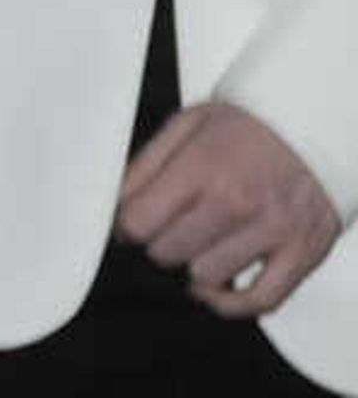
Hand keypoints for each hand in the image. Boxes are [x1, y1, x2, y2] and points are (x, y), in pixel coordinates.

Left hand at [120, 100, 342, 317]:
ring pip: (206, 277)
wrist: (313, 127)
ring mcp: (272, 231)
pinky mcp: (302, 253)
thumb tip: (114, 203)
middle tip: (169, 229)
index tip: (129, 225)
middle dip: (159, 242)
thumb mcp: (187, 124)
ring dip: (194, 266)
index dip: (126, 226)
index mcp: (202, 166)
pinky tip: (218, 288)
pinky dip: (232, 303)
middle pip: (167, 251)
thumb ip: (146, 165)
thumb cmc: (248, 126)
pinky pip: (260, 300)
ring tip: (198, 246)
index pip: (139, 221)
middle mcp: (237, 201)